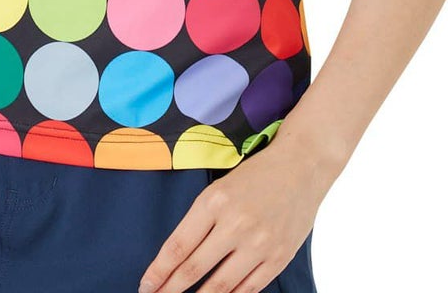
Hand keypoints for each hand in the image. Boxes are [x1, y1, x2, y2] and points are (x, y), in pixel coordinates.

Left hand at [137, 137, 334, 292]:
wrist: (301, 166)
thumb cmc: (256, 174)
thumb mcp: (219, 188)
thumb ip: (201, 220)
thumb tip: (178, 257)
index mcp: (214, 201)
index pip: (178, 246)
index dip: (158, 271)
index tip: (145, 285)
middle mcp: (235, 224)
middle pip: (193, 269)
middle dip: (170, 289)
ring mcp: (258, 244)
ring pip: (220, 286)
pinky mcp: (278, 257)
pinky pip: (248, 289)